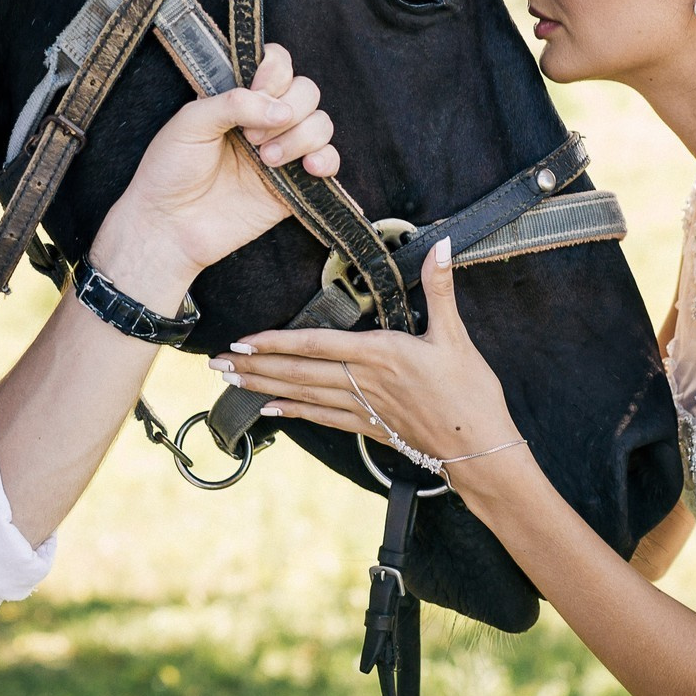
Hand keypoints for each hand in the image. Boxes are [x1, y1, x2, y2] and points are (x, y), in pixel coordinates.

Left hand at [90, 43, 338, 300]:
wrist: (169, 226)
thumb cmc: (170, 170)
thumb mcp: (190, 122)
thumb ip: (233, 102)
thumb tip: (279, 108)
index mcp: (239, 98)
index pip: (278, 64)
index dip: (276, 71)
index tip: (259, 89)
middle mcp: (265, 120)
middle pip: (307, 91)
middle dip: (288, 108)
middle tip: (252, 137)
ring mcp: (283, 151)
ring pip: (321, 123)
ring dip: (301, 136)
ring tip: (266, 160)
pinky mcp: (296, 185)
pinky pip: (330, 161)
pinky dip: (327, 159)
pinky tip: (309, 167)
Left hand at [214, 241, 529, 494]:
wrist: (480, 451)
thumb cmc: (471, 393)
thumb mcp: (456, 336)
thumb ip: (440, 288)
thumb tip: (440, 244)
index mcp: (380, 353)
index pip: (316, 344)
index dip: (276, 342)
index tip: (242, 340)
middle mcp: (363, 382)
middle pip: (298, 371)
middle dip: (254, 367)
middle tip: (215, 364)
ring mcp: (363, 408)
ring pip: (302, 395)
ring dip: (263, 387)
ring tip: (229, 383)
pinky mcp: (369, 427)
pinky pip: (322, 418)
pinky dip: (294, 413)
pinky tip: (269, 411)